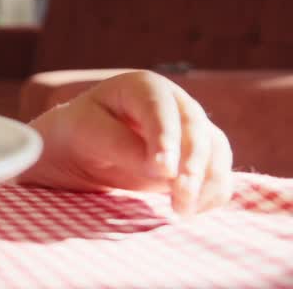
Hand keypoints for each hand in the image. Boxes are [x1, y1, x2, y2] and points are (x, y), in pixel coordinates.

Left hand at [21, 70, 232, 214]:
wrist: (80, 149)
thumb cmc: (79, 133)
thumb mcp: (86, 134)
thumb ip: (121, 146)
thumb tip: (163, 170)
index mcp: (142, 87)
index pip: (160, 108)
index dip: (166, 137)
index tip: (164, 168)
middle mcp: (174, 103)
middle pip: (196, 130)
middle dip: (192, 165)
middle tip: (180, 195)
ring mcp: (191, 128)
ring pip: (215, 152)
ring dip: (206, 183)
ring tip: (182, 210)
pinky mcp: (200, 156)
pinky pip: (218, 173)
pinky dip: (212, 193)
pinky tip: (192, 210)